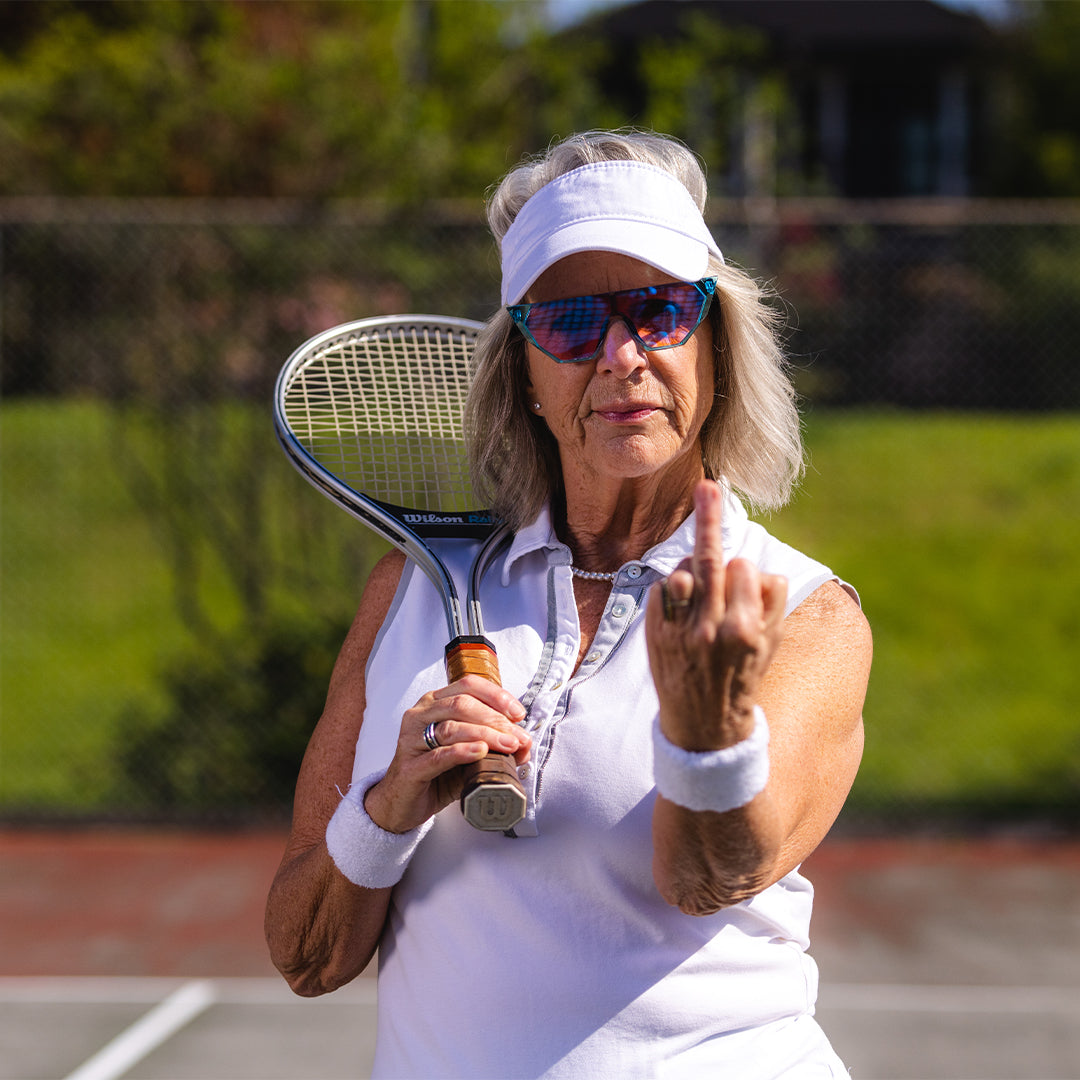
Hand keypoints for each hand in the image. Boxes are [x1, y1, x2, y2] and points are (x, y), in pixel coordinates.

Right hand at [364, 676, 530, 832]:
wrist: (402, 804)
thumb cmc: (435, 774)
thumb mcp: (467, 755)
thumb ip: (492, 746)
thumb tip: (525, 745)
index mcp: (435, 703)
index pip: (468, 685)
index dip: (496, 695)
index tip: (518, 713)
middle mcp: (420, 715)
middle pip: (462, 704)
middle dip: (496, 719)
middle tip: (518, 737)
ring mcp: (411, 740)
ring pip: (452, 727)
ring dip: (486, 735)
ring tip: (508, 746)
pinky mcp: (410, 767)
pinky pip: (438, 755)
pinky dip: (463, 752)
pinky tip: (480, 752)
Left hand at [645, 481, 786, 750]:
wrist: (704, 727)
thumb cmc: (742, 677)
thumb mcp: (770, 644)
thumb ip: (770, 603)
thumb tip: (762, 568)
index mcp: (745, 630)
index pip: (743, 568)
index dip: (743, 570)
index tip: (742, 574)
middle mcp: (709, 628)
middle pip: (708, 559)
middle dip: (709, 519)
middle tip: (708, 486)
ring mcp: (678, 631)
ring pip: (681, 573)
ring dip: (690, 571)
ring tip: (698, 591)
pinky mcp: (654, 633)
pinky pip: (661, 591)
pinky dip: (671, 592)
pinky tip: (680, 610)